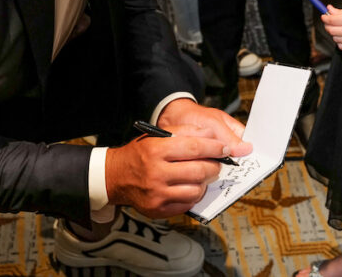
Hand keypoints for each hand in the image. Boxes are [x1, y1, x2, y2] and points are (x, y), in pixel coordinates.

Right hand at [105, 106, 249, 217]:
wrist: (116, 176)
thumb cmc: (141, 153)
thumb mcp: (157, 135)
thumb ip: (185, 131)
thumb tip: (212, 134)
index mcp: (156, 150)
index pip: (194, 147)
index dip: (215, 147)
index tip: (226, 147)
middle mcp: (156, 173)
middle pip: (199, 170)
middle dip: (215, 166)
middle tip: (217, 163)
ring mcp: (157, 194)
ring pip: (196, 190)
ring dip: (205, 182)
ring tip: (202, 175)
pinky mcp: (158, 210)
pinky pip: (187, 204)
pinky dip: (194, 195)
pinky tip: (190, 186)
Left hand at [321, 4, 341, 51]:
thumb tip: (329, 10)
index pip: (331, 20)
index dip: (325, 17)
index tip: (324, 15)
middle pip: (331, 30)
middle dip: (328, 24)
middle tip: (331, 19)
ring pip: (335, 39)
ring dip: (334, 32)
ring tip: (341, 26)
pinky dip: (340, 41)